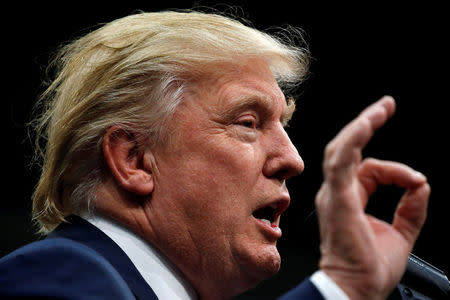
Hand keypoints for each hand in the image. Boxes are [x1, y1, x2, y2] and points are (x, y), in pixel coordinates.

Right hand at [315, 96, 429, 299]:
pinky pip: (342, 160)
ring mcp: (334, 193)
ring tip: (381, 109)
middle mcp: (337, 192)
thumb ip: (411, 208)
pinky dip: (354, 139)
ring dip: (361, 126)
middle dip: (366, 124)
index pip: (369, 169)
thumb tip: (422, 184)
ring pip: (342, 148)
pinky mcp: (338, 196)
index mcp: (348, 199)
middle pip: (348, 149)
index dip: (396, 171)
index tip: (417, 183)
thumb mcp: (401, 233)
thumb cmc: (368, 268)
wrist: (355, 288)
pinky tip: (368, 124)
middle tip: (385, 106)